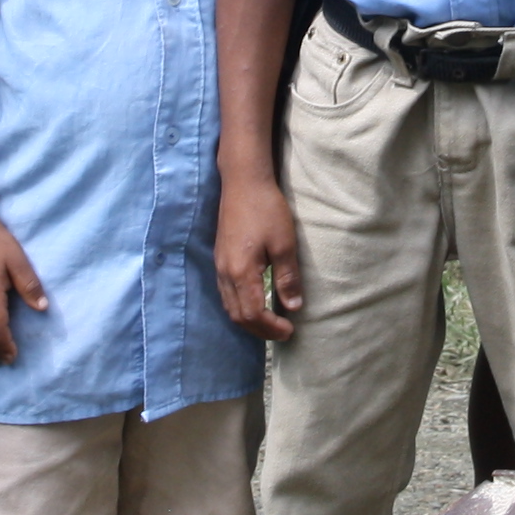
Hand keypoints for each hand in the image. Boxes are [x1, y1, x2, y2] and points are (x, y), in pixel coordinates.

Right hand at [216, 176, 302, 341]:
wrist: (243, 182)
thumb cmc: (266, 210)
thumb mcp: (284, 244)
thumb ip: (288, 278)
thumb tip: (294, 307)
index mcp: (241, 272)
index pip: (253, 314)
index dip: (270, 328)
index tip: (289, 330)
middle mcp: (225, 273)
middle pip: (238, 315)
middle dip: (259, 329)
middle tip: (282, 331)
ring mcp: (220, 265)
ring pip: (229, 306)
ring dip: (249, 319)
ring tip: (270, 321)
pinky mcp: (220, 258)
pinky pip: (226, 293)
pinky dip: (241, 305)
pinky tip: (256, 301)